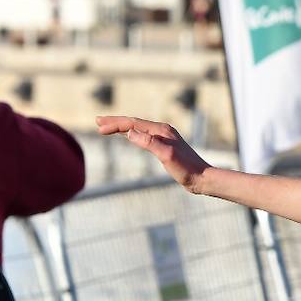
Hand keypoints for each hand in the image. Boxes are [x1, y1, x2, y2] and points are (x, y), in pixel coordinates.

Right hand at [96, 116, 210, 192]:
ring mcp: (164, 138)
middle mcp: (163, 131)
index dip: (115, 124)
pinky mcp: (166, 146)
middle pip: (134, 123)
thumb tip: (130, 132)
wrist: (202, 178)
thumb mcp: (166, 155)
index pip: (133, 123)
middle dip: (115, 122)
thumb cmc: (186, 169)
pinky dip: (132, 134)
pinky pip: (144, 136)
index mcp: (161, 130)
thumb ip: (149, 143)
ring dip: (122, 127)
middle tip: (98, 121)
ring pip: (139, 129)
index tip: (99, 128)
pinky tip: (128, 136)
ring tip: (108, 127)